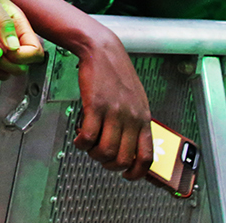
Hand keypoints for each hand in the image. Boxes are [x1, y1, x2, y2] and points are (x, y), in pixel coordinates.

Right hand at [74, 32, 151, 176]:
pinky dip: (81, 143)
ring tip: (88, 146)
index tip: (126, 175)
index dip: (136, 173)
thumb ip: (135, 122)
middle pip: (122, 159)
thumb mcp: (136, 99)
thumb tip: (131, 145)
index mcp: (143, 118)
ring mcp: (113, 112)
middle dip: (109, 165)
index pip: (146, 157)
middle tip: (100, 158)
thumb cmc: (116, 73)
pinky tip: (79, 137)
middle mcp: (131, 118)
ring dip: (93, 155)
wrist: (102, 50)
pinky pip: (88, 136)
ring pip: (104, 151)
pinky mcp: (95, 106)